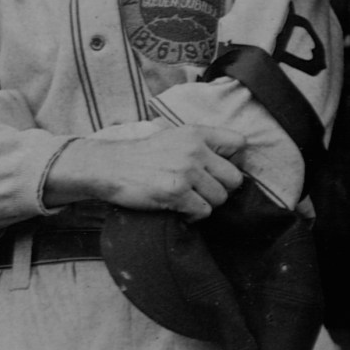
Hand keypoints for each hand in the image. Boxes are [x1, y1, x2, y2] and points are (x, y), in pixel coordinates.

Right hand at [45, 122, 249, 218]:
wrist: (109, 166)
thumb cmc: (143, 156)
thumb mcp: (173, 136)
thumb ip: (200, 144)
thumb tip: (230, 161)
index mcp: (197, 133)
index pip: (240, 143)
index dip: (234, 161)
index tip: (218, 171)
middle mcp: (195, 149)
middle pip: (235, 179)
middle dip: (221, 190)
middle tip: (203, 193)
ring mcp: (186, 171)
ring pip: (220, 198)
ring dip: (206, 205)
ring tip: (188, 201)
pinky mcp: (176, 192)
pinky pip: (203, 212)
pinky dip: (193, 216)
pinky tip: (180, 210)